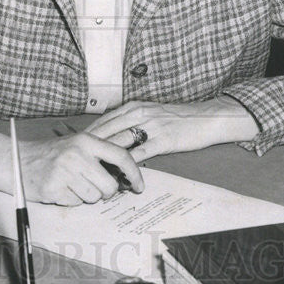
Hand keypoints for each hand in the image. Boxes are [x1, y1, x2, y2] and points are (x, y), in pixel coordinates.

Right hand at [15, 133, 143, 205]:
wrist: (16, 159)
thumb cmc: (51, 154)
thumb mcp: (77, 145)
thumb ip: (101, 154)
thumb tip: (129, 170)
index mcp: (86, 141)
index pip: (120, 157)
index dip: (134, 173)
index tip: (139, 186)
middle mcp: (77, 154)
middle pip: (109, 185)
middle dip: (105, 192)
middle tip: (92, 186)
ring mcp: (65, 172)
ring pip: (94, 197)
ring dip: (86, 195)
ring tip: (71, 183)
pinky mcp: (54, 189)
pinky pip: (76, 203)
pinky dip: (71, 200)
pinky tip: (60, 188)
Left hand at [83, 98, 258, 161]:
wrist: (205, 118)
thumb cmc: (179, 118)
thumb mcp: (152, 112)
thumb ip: (132, 120)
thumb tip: (113, 134)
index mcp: (135, 107)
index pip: (105, 120)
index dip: (90, 135)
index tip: (77, 147)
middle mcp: (139, 114)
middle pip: (107, 132)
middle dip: (91, 148)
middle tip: (79, 163)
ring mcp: (150, 127)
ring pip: (121, 143)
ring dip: (107, 159)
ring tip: (94, 172)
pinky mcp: (163, 140)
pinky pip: (140, 154)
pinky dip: (128, 166)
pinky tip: (120, 176)